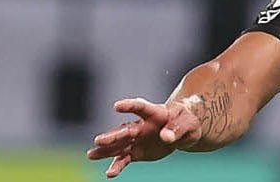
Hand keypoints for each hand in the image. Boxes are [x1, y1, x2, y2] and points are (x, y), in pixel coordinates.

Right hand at [86, 98, 200, 177]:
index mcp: (155, 112)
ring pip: (119, 145)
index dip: (129, 106)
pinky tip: (110, 173)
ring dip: (105, 150)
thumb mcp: (188, 123)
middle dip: (113, 136)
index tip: (117, 106)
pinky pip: (124, 159)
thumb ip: (177, 128)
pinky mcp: (136, 151)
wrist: (183, 131)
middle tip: (98, 140)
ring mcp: (137, 139)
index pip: (141, 107)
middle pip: (125, 130)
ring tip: (91, 155)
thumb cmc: (186, 121)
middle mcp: (142, 125)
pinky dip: (117, 166)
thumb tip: (166, 136)